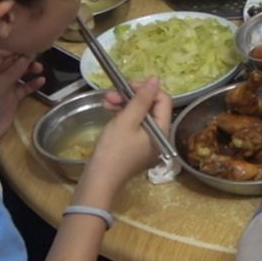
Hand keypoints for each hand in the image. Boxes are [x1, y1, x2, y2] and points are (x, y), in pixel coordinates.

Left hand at [0, 50, 42, 144]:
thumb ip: (13, 72)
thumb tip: (27, 57)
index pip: (0, 54)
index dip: (13, 48)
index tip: (28, 44)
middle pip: (12, 62)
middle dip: (24, 57)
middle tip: (37, 55)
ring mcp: (5, 87)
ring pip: (20, 73)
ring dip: (30, 69)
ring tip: (40, 68)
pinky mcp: (13, 98)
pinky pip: (25, 88)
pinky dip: (33, 84)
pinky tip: (41, 81)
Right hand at [84, 79, 172, 193]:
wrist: (99, 181)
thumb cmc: (113, 150)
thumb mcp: (127, 120)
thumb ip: (142, 99)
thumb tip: (156, 79)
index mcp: (162, 130)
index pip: (163, 100)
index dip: (146, 89)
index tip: (127, 85)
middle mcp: (159, 136)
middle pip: (151, 107)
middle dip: (131, 97)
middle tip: (111, 93)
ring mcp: (147, 143)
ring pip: (140, 115)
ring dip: (124, 104)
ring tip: (105, 101)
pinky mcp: (135, 147)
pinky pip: (133, 126)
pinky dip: (122, 116)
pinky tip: (108, 110)